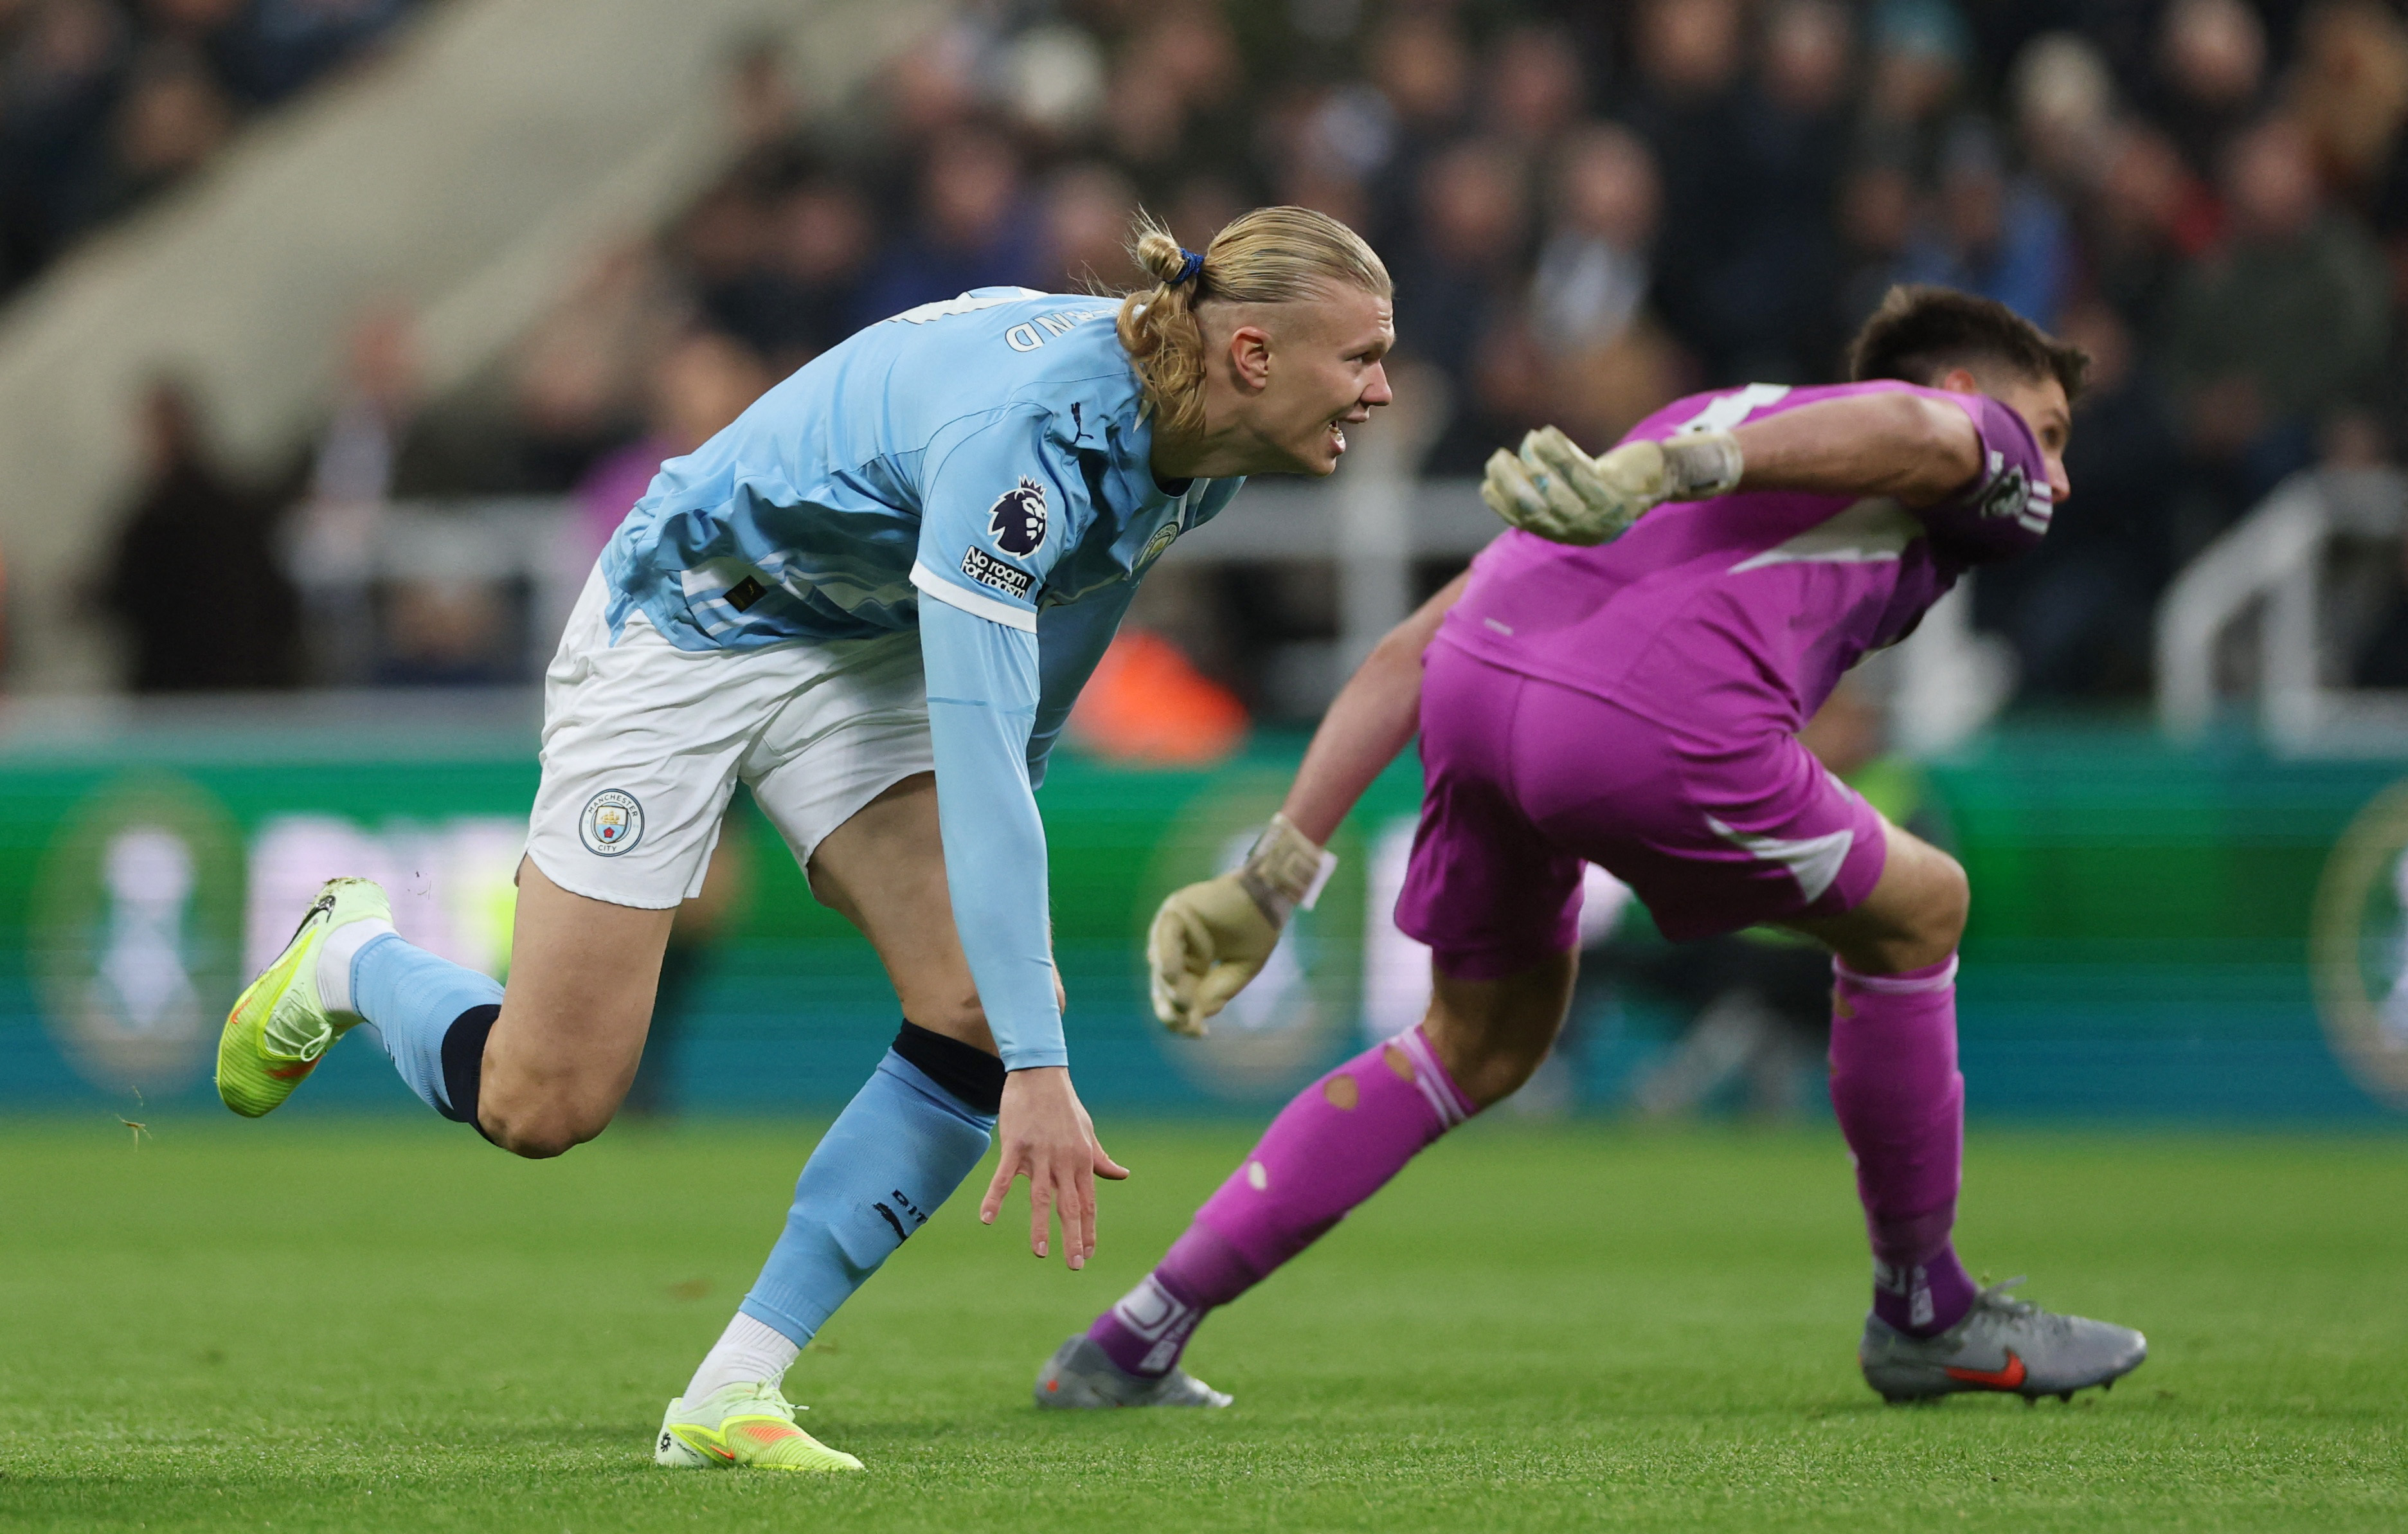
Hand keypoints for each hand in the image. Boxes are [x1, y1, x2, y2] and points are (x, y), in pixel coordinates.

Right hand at [978, 1066, 1127, 1269]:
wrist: (1041, 1074)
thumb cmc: (1065, 1106)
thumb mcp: (1088, 1133)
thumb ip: (1100, 1159)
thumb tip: (1122, 1175)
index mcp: (1082, 1160)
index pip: (1088, 1202)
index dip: (1088, 1229)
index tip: (1088, 1254)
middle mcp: (1064, 1161)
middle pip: (1070, 1205)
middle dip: (1073, 1237)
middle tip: (1075, 1265)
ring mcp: (1040, 1154)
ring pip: (1041, 1196)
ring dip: (1041, 1225)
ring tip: (1040, 1252)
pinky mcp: (1016, 1145)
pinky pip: (1004, 1177)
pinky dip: (995, 1197)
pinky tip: (987, 1219)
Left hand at [1148, 871, 1280, 1036]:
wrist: (1272, 894)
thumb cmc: (1259, 927)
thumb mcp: (1241, 969)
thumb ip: (1218, 991)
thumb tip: (1197, 1020)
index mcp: (1194, 965)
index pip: (1180, 996)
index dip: (1185, 1017)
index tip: (1200, 1033)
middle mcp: (1179, 949)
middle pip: (1165, 985)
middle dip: (1172, 1007)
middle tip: (1185, 1024)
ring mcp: (1174, 930)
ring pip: (1161, 964)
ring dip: (1169, 987)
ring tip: (1183, 1004)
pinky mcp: (1175, 911)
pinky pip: (1165, 936)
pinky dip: (1166, 956)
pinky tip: (1174, 978)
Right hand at [1482, 425, 1670, 544]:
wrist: (1657, 477)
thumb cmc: (1607, 482)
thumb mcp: (1573, 493)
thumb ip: (1543, 493)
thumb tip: (1500, 481)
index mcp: (1567, 534)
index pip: (1525, 522)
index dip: (1501, 503)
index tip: (1488, 481)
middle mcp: (1582, 530)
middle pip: (1535, 508)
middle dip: (1510, 482)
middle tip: (1498, 458)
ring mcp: (1600, 514)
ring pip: (1554, 488)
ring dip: (1534, 462)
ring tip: (1528, 440)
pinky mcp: (1615, 492)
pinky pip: (1577, 470)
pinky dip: (1556, 451)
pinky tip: (1544, 434)